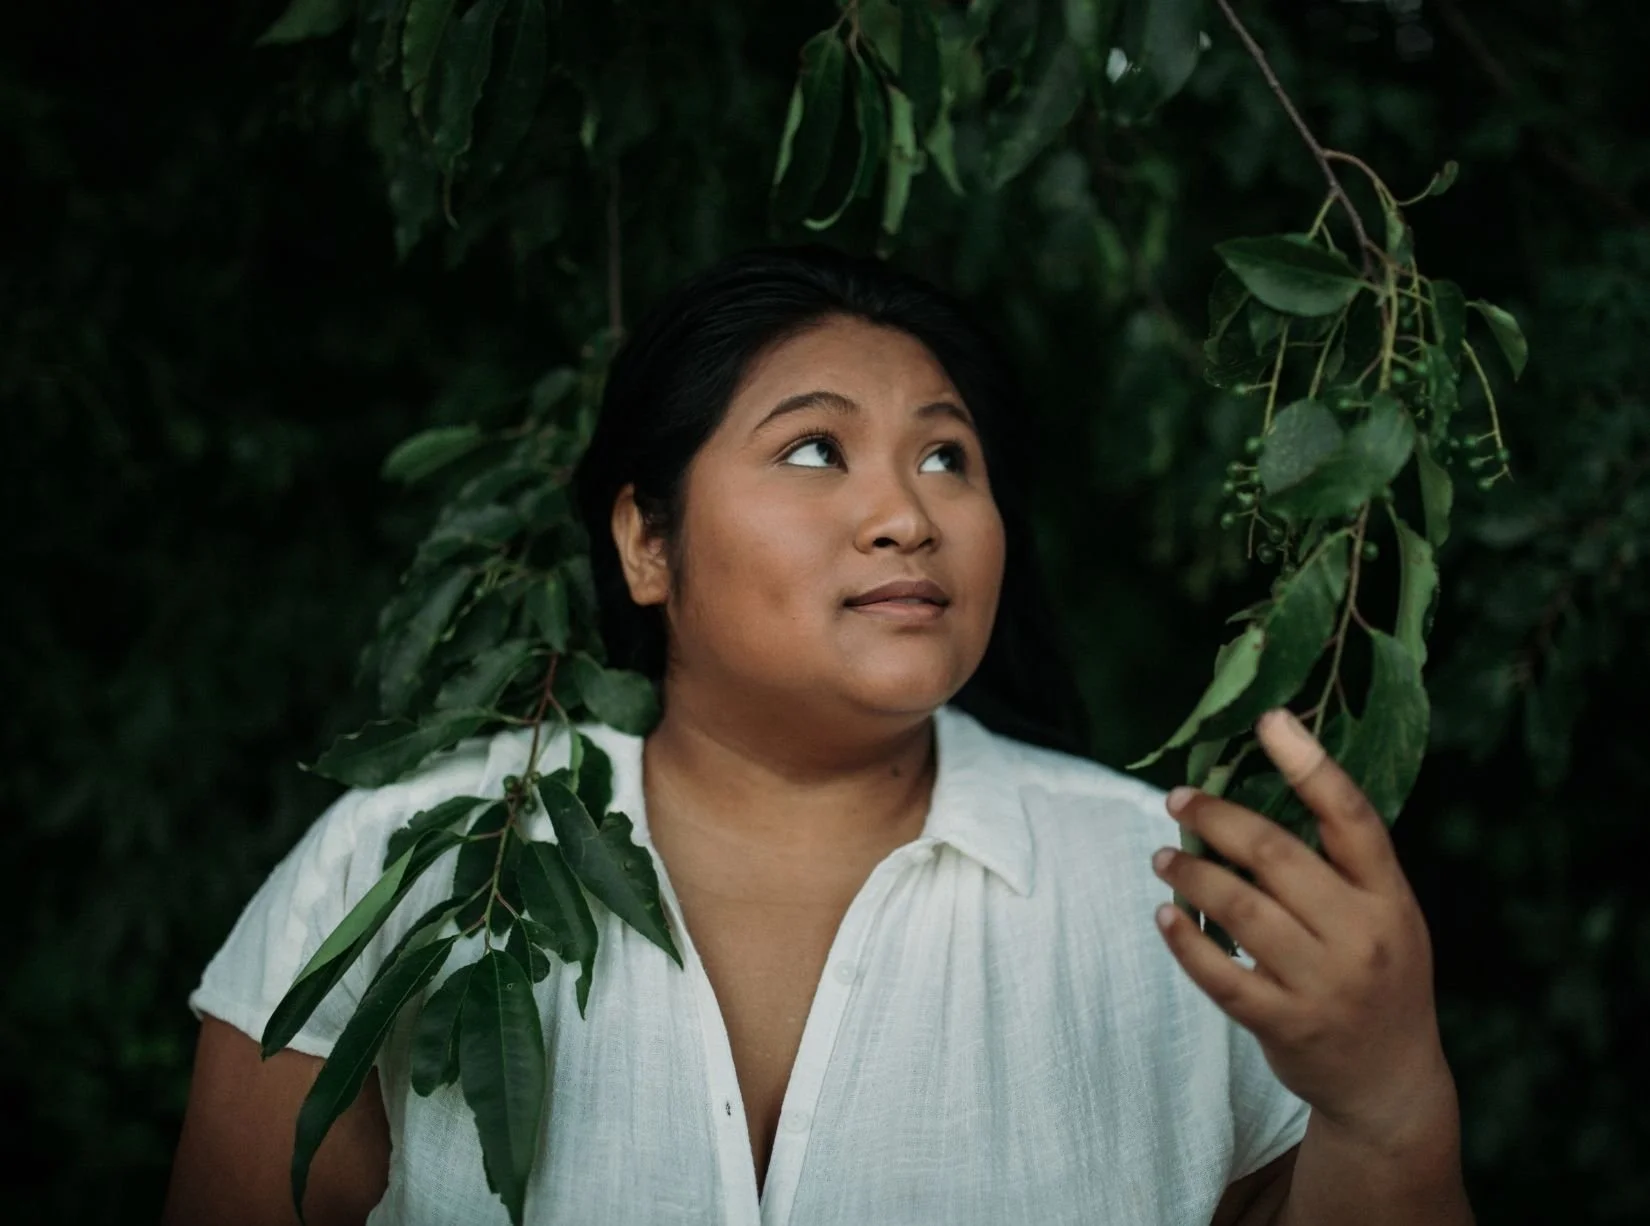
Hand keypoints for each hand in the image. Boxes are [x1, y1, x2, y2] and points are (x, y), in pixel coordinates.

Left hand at [1150, 708, 1454, 1148]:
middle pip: (1277, 856)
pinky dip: (1184, 941)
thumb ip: (1339, 864)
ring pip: (1240, 911)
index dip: (1310, 762)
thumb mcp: (1386, 914)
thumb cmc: (1379, 976)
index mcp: (1389, 896)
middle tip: (1178, 798)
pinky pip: (1220, 975)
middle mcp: (1362, 935)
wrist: (1392, 1083)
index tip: (1270, 720)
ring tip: (1163, 856)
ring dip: (1191, 873)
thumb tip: (1259, 791)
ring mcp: (1325, 984)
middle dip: (1218, 818)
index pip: (1352, 816)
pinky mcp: (1286, 1025)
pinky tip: (1164, 915)